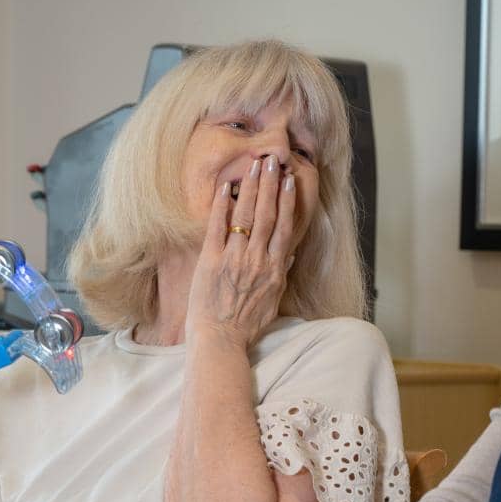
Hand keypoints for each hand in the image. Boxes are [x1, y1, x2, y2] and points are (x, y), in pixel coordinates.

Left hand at [185, 154, 297, 348]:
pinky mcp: (211, 261)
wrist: (220, 341)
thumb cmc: (246, 326)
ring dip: (251, 188)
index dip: (287, 200)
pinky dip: (222, 207)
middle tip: (273, 160)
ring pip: (245, 216)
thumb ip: (280, 276)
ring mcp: (234, 259)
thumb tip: (288, 257)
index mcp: (274, 269)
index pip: (284, 227)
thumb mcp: (272, 303)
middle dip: (271, 185)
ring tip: (254, 167)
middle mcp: (257, 260)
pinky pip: (217, 228)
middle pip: (267, 215)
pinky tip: (226, 188)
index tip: (289, 180)